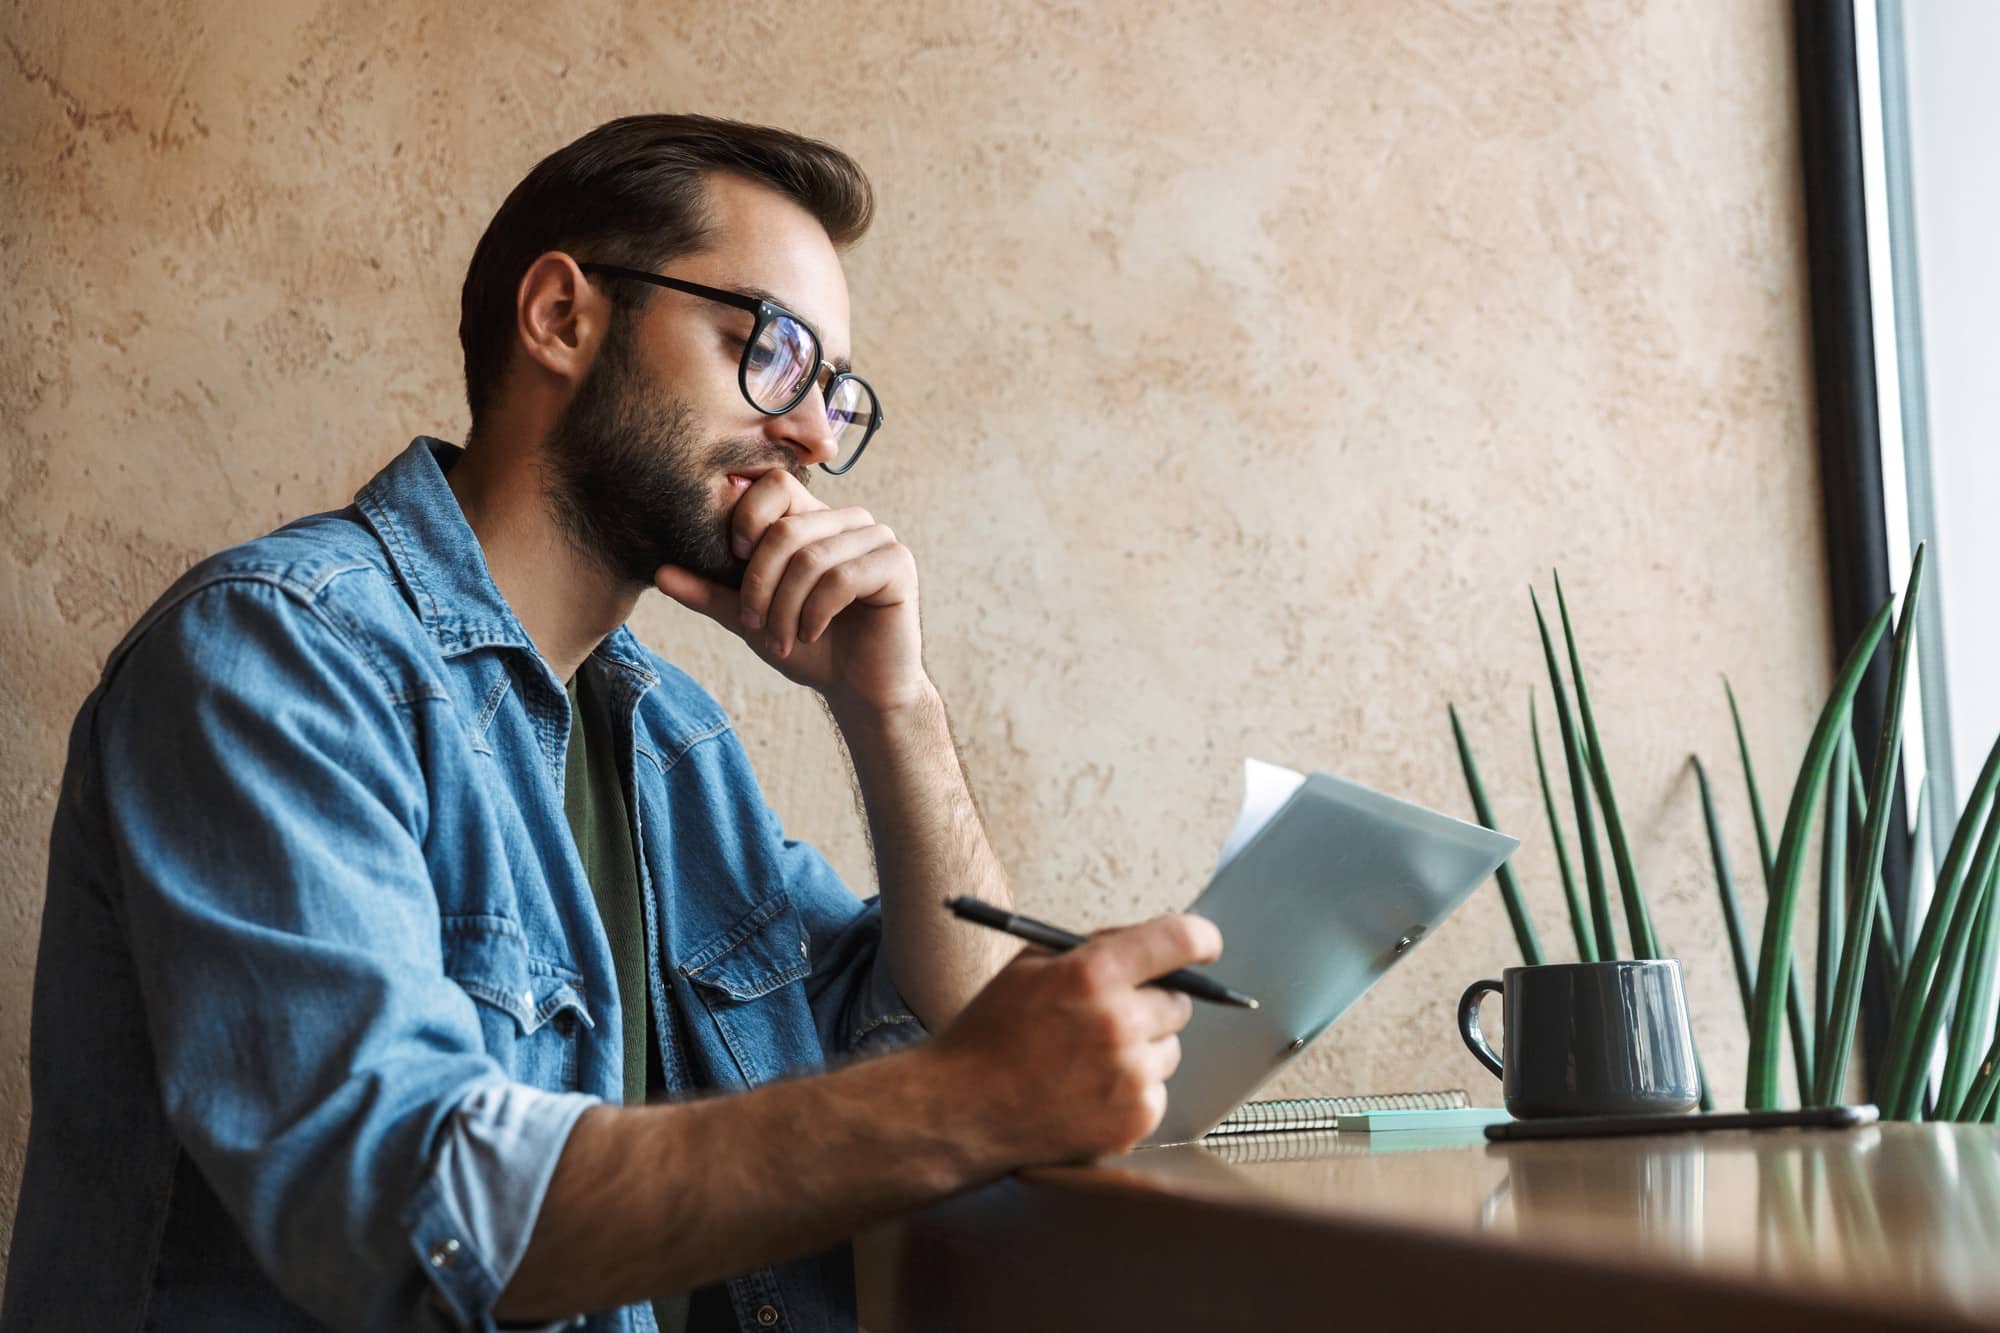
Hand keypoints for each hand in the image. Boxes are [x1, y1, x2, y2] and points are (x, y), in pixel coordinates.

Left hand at [653, 470, 926, 713]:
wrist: (860, 689)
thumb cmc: (810, 647)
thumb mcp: (750, 618)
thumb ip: (711, 592)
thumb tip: (659, 572)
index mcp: (813, 519)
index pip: (775, 484)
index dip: (747, 519)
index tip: (734, 563)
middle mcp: (847, 520)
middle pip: (786, 528)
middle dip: (760, 584)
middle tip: (754, 624)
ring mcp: (877, 537)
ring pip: (812, 557)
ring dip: (786, 607)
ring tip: (783, 639)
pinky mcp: (898, 563)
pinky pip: (843, 576)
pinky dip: (817, 611)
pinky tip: (812, 633)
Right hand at [925, 913, 1223, 1165]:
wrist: (962, 1108)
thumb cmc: (991, 1033)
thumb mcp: (1031, 965)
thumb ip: (1095, 949)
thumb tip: (1150, 944)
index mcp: (1093, 975)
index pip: (1179, 940)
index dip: (1200, 939)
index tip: (1206, 945)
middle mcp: (1120, 1024)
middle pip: (1179, 1001)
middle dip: (1152, 1002)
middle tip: (1112, 1014)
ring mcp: (1130, 1077)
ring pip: (1170, 1049)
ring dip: (1143, 1048)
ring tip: (1088, 1060)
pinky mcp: (1135, 1120)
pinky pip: (1157, 1091)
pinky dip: (1133, 1090)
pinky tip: (1088, 1091)